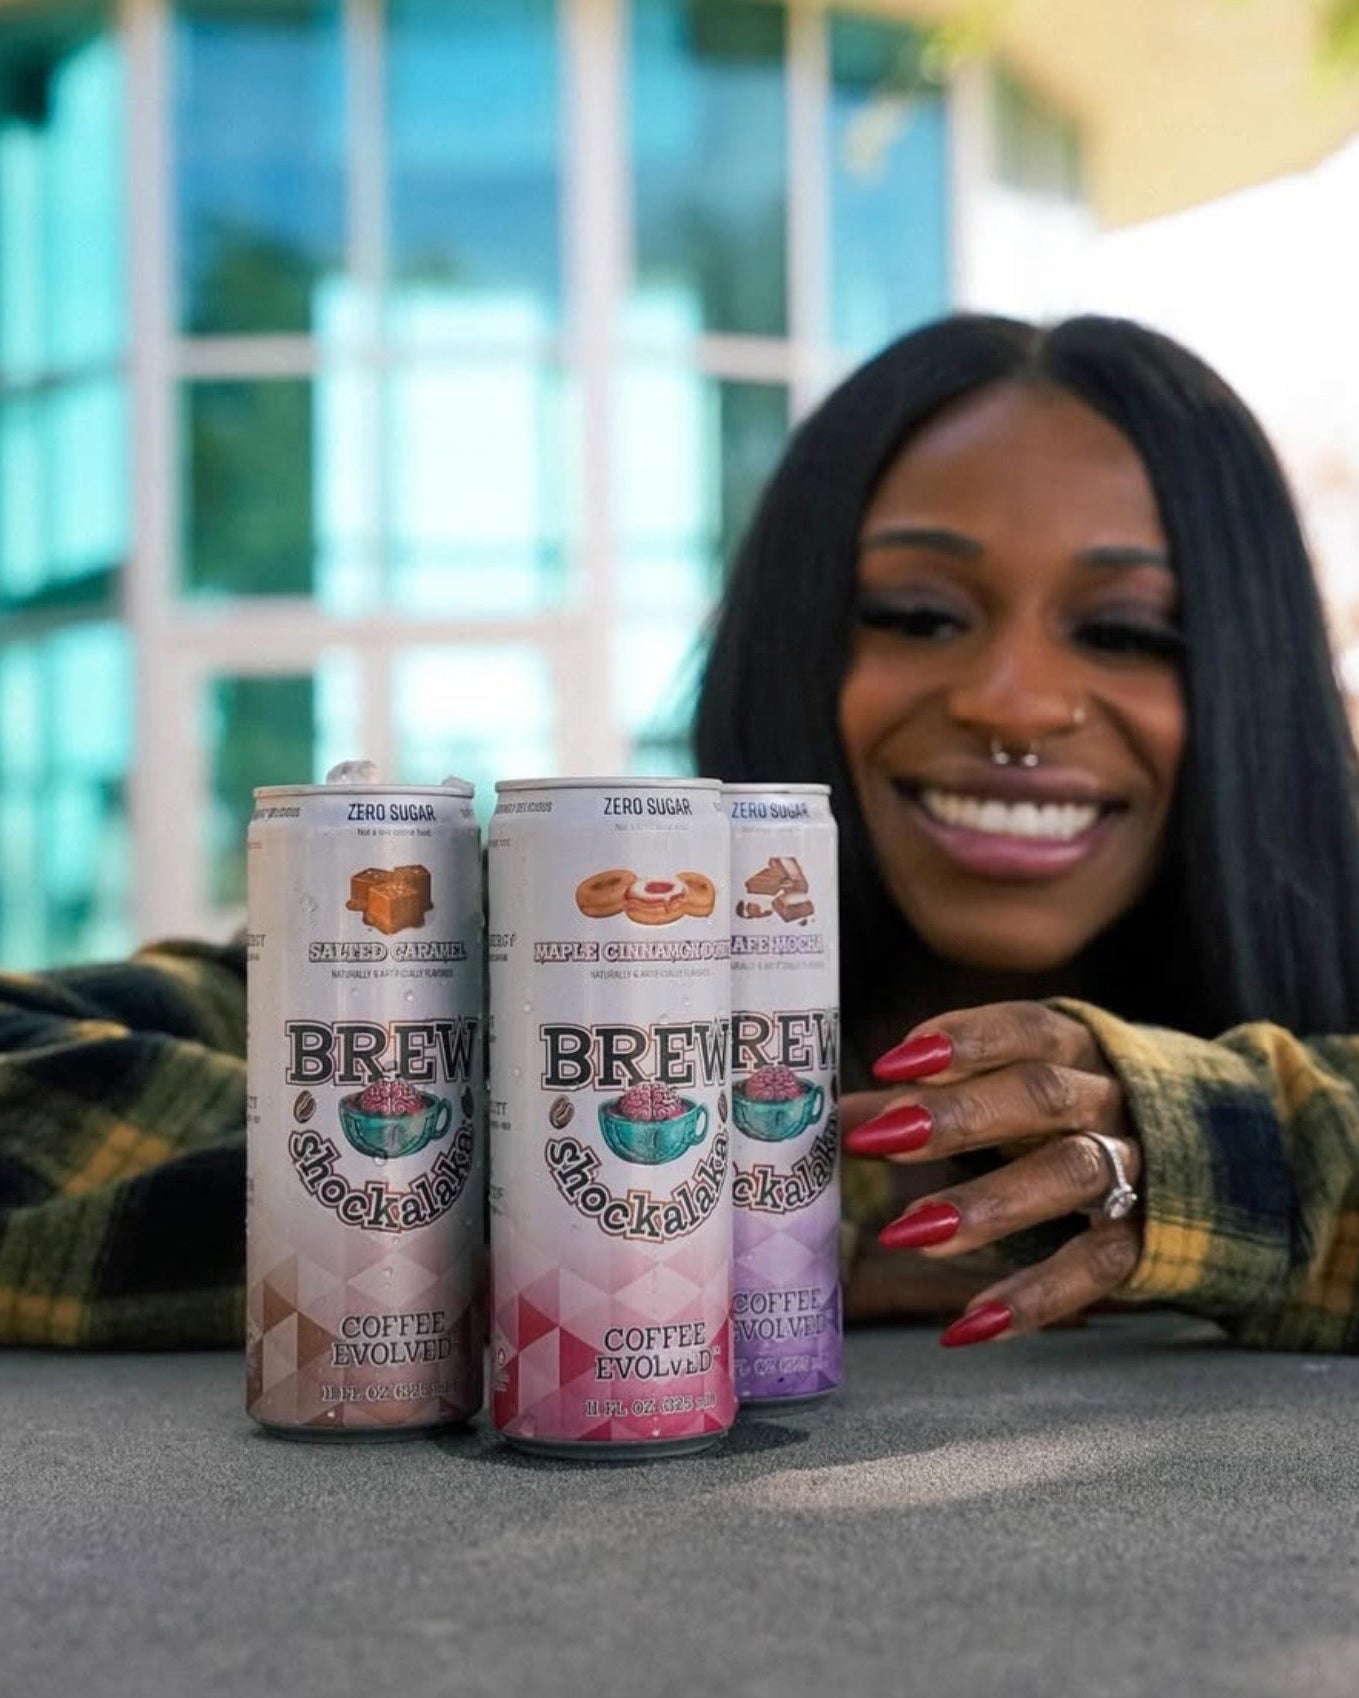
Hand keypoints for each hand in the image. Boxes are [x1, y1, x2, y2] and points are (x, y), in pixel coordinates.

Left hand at [841, 1002, 1141, 1346]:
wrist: (1239, 1163)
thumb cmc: (1090, 1114)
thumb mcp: (1027, 1090)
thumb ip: (936, 1096)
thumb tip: (834, 1111)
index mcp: (1083, 1048)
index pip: (1026, 1029)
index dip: (962, 1040)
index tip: (894, 1061)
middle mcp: (1116, 1099)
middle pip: (1042, 1097)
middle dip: (959, 1115)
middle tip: (881, 1139)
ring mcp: (1143, 1169)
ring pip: (1070, 1174)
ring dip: (987, 1203)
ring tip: (908, 1231)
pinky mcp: (1154, 1242)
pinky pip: (1095, 1267)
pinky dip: (1032, 1297)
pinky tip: (967, 1326)